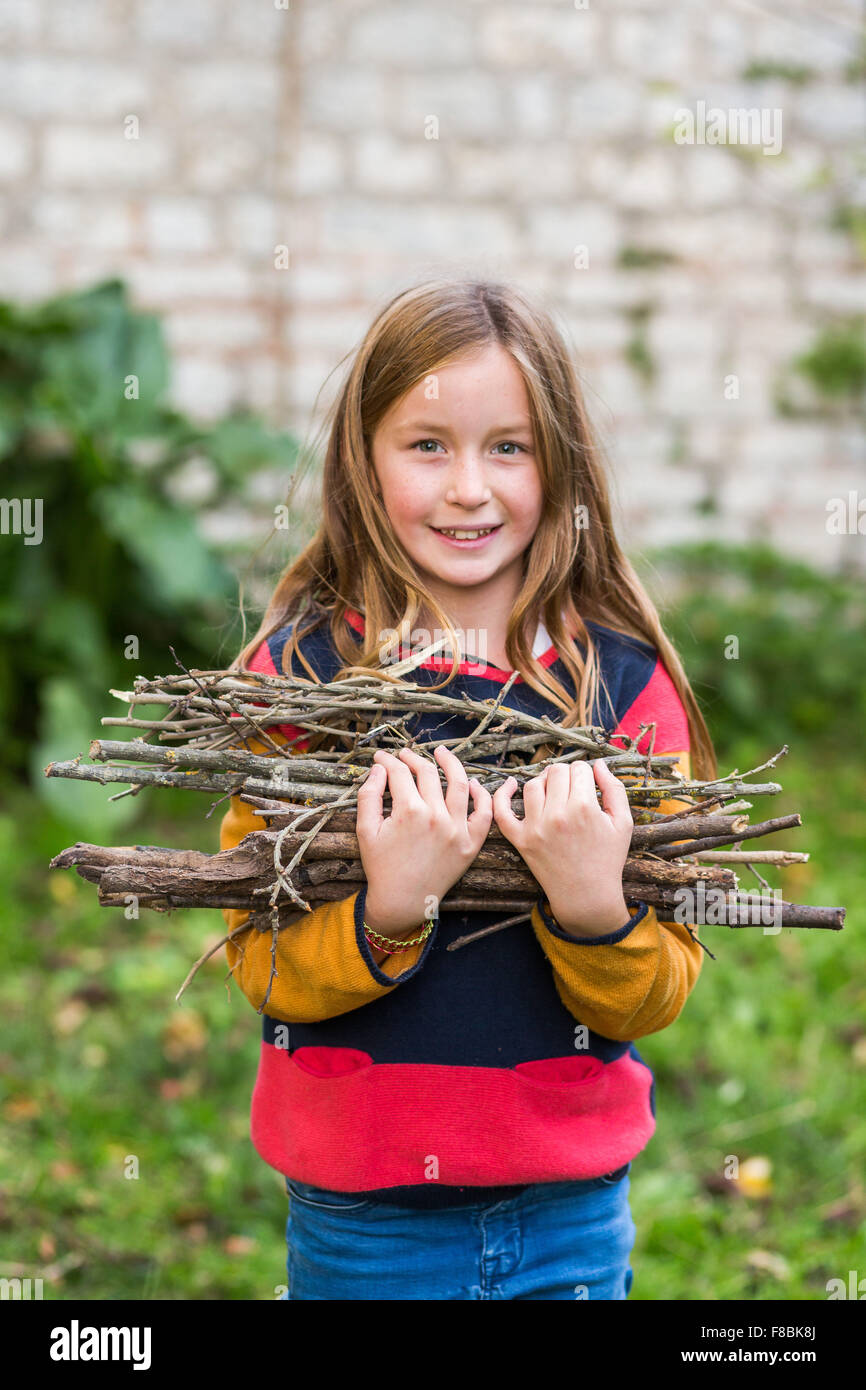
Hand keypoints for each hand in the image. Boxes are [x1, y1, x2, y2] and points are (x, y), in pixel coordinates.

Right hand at [356, 744, 492, 937]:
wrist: (403, 901)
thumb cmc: (381, 866)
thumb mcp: (365, 830)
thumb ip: (369, 795)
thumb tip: (379, 768)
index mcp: (408, 812)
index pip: (400, 773)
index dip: (388, 760)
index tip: (381, 757)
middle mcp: (436, 816)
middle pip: (427, 773)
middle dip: (412, 758)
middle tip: (404, 754)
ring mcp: (457, 829)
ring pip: (459, 783)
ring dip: (450, 762)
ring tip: (441, 752)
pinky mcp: (471, 843)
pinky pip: (484, 813)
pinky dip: (482, 794)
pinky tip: (471, 783)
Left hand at [492, 759, 632, 937]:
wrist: (587, 895)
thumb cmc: (608, 859)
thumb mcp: (623, 823)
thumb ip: (614, 788)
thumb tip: (599, 764)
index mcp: (584, 808)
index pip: (579, 768)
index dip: (586, 773)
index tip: (589, 785)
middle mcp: (556, 815)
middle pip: (556, 772)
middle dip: (567, 775)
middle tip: (574, 789)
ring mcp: (535, 828)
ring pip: (532, 785)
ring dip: (544, 782)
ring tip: (554, 792)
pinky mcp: (520, 840)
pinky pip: (502, 812)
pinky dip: (502, 795)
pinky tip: (511, 785)